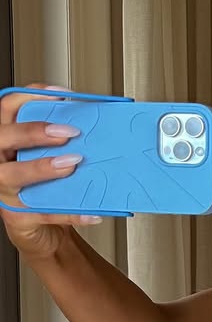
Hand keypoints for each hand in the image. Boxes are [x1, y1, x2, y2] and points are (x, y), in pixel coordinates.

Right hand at [0, 85, 98, 257]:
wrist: (42, 227)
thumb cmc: (44, 185)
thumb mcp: (48, 157)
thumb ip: (60, 140)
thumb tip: (93, 122)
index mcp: (7, 141)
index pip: (7, 108)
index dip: (30, 97)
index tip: (59, 93)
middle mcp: (0, 161)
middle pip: (2, 137)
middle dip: (33, 131)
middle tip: (67, 132)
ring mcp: (4, 190)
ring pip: (12, 174)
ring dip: (42, 167)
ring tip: (71, 164)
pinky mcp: (18, 216)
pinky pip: (44, 212)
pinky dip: (70, 213)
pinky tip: (91, 212)